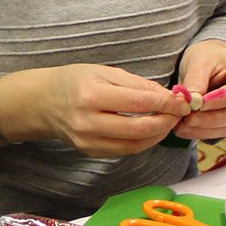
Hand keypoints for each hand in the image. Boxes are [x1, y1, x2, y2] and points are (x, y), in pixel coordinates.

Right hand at [23, 64, 188, 157]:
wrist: (43, 102)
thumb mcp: (104, 72)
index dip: (166, 103)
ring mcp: (88, 141)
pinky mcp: (90, 153)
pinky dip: (142, 142)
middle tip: (179, 113)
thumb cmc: (74, 81)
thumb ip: (137, 84)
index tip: (182, 101)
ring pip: (135, 145)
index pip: (139, 102)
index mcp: (91, 96)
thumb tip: (168, 96)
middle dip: (166, 121)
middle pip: (140, 129)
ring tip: (168, 121)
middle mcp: (88, 122)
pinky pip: (124, 151)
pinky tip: (150, 130)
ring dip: (158, 135)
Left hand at [171, 40, 225, 140]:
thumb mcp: (200, 61)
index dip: (221, 100)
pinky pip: (223, 131)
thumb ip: (196, 80)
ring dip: (205, 128)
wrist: (210, 64)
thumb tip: (192, 102)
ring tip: (182, 125)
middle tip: (187, 119)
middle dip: (211, 118)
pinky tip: (186, 129)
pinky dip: (204, 132)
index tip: (199, 104)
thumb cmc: (208, 58)